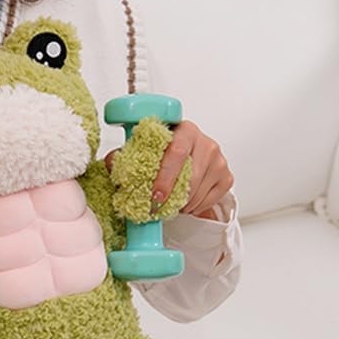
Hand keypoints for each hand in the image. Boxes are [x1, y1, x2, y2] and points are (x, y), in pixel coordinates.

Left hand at [107, 120, 232, 220]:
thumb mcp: (143, 149)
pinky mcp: (226, 177)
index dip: (165, 176)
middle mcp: (206, 142)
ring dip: (181, 205)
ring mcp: (219, 160)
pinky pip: (210, 200)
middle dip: (172, 197)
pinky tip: (185, 203)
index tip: (155, 195)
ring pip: (199, 192)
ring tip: (169, 205)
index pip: (177, 151)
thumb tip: (112, 163)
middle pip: (190, 176)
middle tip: (157, 208)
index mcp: (185, 129)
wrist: (189, 151)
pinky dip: (195, 207)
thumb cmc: (165, 150)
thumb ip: (125, 155)